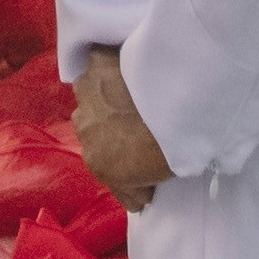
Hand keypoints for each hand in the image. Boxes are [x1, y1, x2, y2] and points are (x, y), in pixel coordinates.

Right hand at [70, 47, 172, 207]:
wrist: (176, 106)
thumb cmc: (169, 149)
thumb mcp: (151, 180)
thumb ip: (135, 189)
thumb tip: (138, 199)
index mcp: (95, 161)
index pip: (105, 163)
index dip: (123, 160)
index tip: (140, 158)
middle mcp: (82, 125)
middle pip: (95, 127)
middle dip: (112, 126)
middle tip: (138, 122)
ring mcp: (88, 91)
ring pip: (93, 95)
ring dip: (107, 95)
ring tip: (134, 92)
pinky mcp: (98, 61)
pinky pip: (97, 60)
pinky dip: (108, 62)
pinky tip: (125, 60)